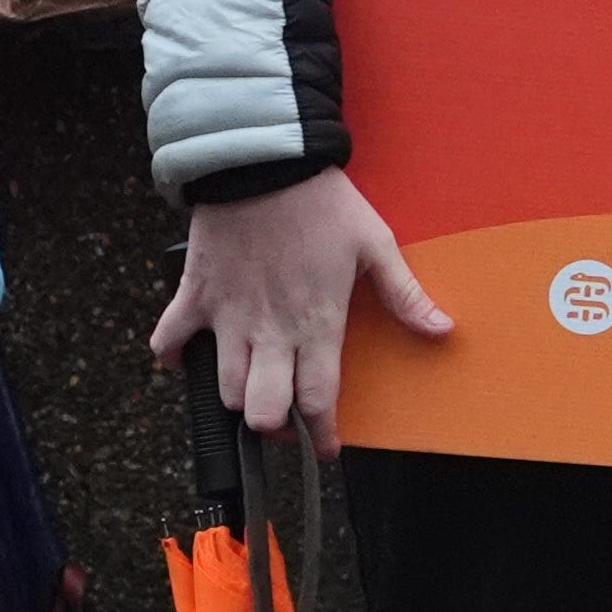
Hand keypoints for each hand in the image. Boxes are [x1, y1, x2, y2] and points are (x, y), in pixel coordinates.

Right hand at [150, 166, 453, 450]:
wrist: (263, 162)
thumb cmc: (323, 203)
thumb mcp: (376, 246)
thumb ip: (405, 295)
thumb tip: (442, 330)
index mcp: (316, 325)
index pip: (317, 402)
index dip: (322, 436)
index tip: (326, 449)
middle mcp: (268, 331)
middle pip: (261, 410)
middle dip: (275, 425)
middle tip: (288, 417)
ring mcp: (227, 316)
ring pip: (223, 386)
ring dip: (237, 396)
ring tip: (253, 388)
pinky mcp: (195, 294)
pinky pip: (169, 339)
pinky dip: (174, 356)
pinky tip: (187, 358)